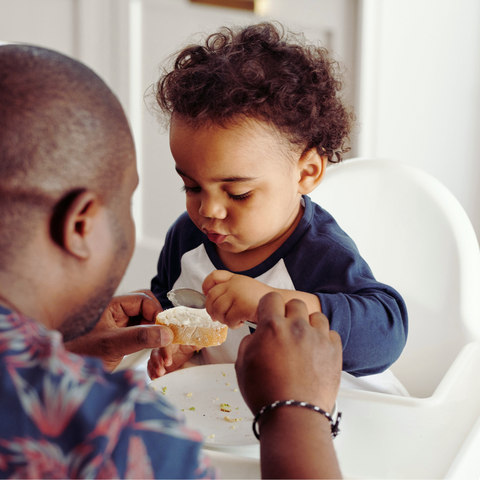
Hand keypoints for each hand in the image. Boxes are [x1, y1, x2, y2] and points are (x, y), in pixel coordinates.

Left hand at [65, 289, 173, 370]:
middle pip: (148, 309)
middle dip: (160, 325)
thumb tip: (166, 333)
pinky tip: (156, 359)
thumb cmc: (78, 355)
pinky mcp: (122, 338)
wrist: (61, 374)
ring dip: (158, 338)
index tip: (166, 332)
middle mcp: (117, 312)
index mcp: (113, 305)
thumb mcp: (112, 345)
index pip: (144, 299)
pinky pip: (142, 335)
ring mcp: (120, 325)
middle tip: (167, 342)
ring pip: (147, 323)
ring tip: (164, 357)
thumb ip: (140, 337)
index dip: (157, 313)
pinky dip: (151, 346)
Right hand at [147, 344, 196, 378]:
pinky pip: (151, 368)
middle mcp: (162, 348)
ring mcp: (158, 356)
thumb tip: (199, 344)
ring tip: (156, 377)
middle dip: (157, 363)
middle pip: (156, 353)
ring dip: (153, 369)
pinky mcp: (157, 365)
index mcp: (170, 341)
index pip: (165, 345)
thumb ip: (194, 345)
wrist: (183, 352)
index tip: (168, 362)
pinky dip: (152, 373)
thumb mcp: (191, 345)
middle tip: (161, 372)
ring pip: (152, 361)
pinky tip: (154, 378)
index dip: (165, 353)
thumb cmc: (185, 346)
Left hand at [203, 271, 272, 327]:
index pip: (214, 276)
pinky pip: (228, 319)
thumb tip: (211, 304)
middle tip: (217, 317)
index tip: (206, 295)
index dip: (206, 286)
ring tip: (232, 320)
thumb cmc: (262, 301)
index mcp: (236, 278)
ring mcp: (238, 293)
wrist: (281, 305)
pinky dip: (232, 325)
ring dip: (222, 319)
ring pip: (217, 309)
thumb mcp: (246, 289)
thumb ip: (231, 290)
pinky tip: (241, 323)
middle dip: (211, 310)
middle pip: (211, 296)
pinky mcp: (242, 305)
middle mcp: (235, 283)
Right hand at [235, 292, 341, 414]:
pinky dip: (324, 339)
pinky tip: (316, 351)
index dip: (269, 306)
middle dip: (289, 313)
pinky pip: (331, 333)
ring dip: (309, 324)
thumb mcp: (242, 365)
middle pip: (296, 303)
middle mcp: (296, 327)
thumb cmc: (267, 394)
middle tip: (286, 328)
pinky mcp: (333, 351)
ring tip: (303, 340)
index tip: (270, 312)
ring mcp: (317, 338)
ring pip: (317, 316)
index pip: (272, 298)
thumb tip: (256, 336)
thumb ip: (249, 342)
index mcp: (272, 327)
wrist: (293, 415)